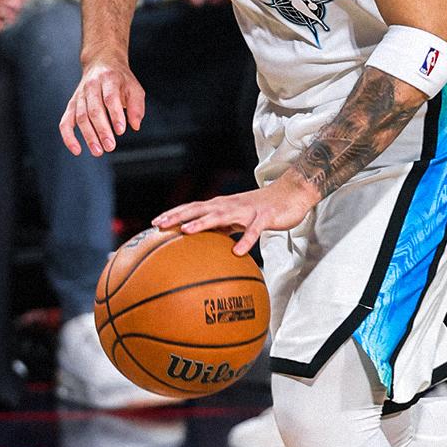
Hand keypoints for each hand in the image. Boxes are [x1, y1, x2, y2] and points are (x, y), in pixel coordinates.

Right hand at [59, 57, 145, 156]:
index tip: (120, 130)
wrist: (101, 63)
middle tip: (110, 146)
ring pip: (81, 117)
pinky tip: (77, 150)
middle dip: (101, 130)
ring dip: (88, 136)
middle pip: (94, 110)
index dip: (115, 114)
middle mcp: (91, 87)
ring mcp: (79, 96)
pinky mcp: (72, 105)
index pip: (110, 98)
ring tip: (98, 151)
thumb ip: (136, 106)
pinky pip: (66, 122)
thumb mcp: (134, 87)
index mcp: (108, 79)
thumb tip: (135, 125)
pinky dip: (69, 137)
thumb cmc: (120, 80)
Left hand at [153, 171, 320, 255]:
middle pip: (200, 209)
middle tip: (160, 224)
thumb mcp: (238, 219)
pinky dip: (246, 240)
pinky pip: (255, 230)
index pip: (193, 208)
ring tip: (187, 232)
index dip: (174, 214)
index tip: (155, 223)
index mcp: (222, 206)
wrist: (291, 194)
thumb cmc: (262, 209)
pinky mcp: (265, 217)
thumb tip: (204, 242)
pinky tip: (238, 252)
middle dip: (179, 216)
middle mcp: (230, 205)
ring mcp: (247, 210)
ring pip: (222, 215)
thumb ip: (222, 227)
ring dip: (203, 223)